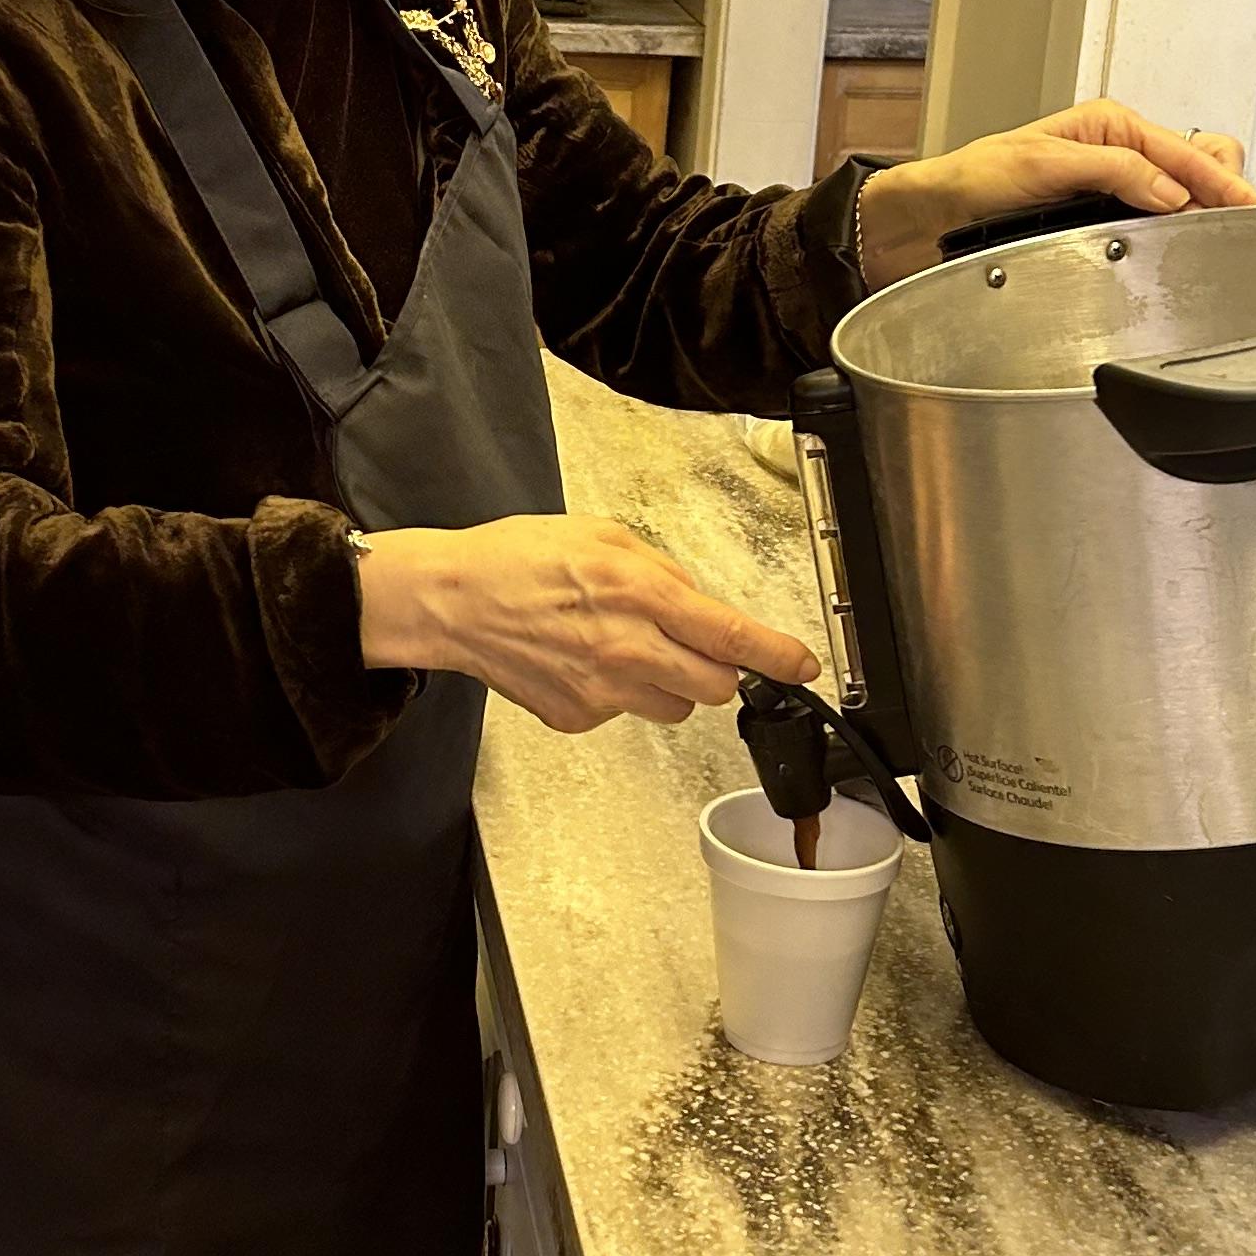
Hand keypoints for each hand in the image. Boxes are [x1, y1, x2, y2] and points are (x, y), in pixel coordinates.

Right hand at [357, 514, 819, 734]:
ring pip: (675, 707)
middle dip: (716, 668)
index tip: (802, 666)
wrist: (452, 602)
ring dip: (669, 683)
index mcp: (639, 595)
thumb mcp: (602, 537)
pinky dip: (619, 692)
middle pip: (715, 687)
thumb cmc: (517, 561)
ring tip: (624, 648)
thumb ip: (661, 571)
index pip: (730, 636)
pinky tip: (583, 661)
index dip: (777, 655)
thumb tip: (698, 602)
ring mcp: (602, 692)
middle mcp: (627, 650)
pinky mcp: (578, 718)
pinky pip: (625, 713)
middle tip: (690, 644)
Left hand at [856, 100, 1255, 291]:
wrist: (930, 215)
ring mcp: (1112, 188)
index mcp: (1110, 126)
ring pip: (1181, 198)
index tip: (1249, 208)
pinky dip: (1174, 233)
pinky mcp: (1101, 220)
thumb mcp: (1042, 164)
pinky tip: (1178, 249)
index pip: (1184, 153)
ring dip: (1199, 216)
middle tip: (1233, 226)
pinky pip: (1154, 223)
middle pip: (1196, 168)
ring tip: (1212, 241)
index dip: (1221, 182)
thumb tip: (1170, 189)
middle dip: (1220, 193)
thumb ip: (1112, 170)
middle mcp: (1117, 154)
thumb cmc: (972, 178)